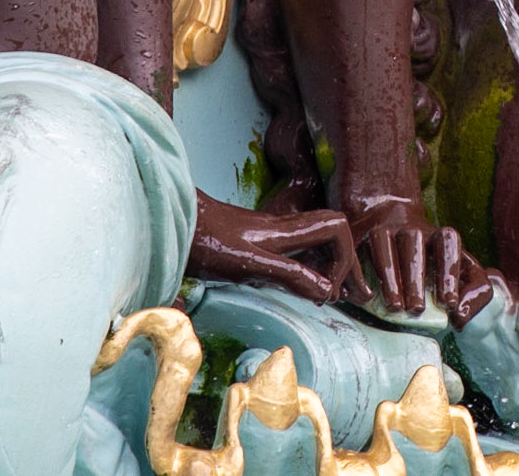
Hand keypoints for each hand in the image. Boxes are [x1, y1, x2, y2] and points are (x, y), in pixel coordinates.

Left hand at [188, 193, 360, 302]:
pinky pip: (295, 253)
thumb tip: (326, 291)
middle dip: (345, 263)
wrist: (173, 222)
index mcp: (286, 231)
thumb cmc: (205, 240)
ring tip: (327, 296)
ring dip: (326, 268)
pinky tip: (296, 289)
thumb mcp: (248, 262)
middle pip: (332, 234)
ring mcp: (270, 235)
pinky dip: (305, 270)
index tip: (329, 288)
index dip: (343, 257)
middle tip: (343, 295)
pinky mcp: (256, 243)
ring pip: (314, 244)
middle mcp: (284, 229)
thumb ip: (288, 274)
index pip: (336, 228)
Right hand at [347, 194, 497, 319]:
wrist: (388, 211)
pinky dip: (356, 274)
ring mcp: (382, 228)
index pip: (448, 244)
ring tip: (394, 307)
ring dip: (389, 278)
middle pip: (413, 245)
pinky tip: (363, 297)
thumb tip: (460, 318)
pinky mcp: (357, 235)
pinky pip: (354, 252)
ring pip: (384, 245)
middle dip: (416, 279)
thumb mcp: (459, 265)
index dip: (449, 272)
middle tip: (417, 309)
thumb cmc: (430, 257)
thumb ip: (474, 287)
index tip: (449, 303)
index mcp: (438, 234)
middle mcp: (410, 227)